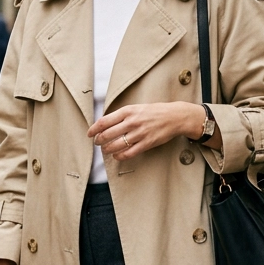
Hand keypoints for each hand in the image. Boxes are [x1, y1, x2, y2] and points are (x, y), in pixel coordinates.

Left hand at [89, 103, 206, 160]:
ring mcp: (139, 133)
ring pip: (116, 145)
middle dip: (99, 140)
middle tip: (97, 143)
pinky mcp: (147, 143)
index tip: (89, 134)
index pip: (104, 121)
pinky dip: (119, 156)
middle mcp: (132, 122)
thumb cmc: (154, 112)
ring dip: (107, 149)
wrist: (174, 117)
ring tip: (106, 149)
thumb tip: (106, 124)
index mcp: (128, 111)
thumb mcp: (136, 108)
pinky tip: (117, 155)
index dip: (94, 129)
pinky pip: (128, 153)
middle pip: (107, 134)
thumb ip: (122, 115)